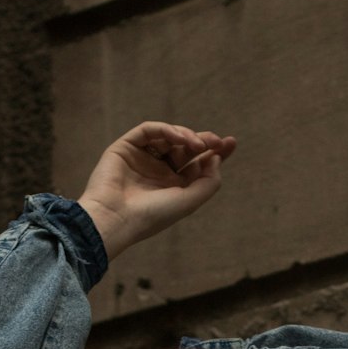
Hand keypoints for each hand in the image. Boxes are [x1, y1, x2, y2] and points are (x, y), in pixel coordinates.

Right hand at [77, 121, 235, 260]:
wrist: (116, 218)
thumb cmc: (151, 216)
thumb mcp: (188, 202)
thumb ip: (209, 183)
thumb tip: (217, 157)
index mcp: (172, 187)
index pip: (197, 164)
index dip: (215, 153)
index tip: (231, 143)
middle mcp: (158, 171)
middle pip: (186, 148)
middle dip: (204, 141)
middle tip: (218, 141)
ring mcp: (142, 158)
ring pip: (169, 137)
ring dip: (187, 137)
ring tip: (198, 145)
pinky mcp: (126, 147)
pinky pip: (149, 131)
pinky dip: (166, 130)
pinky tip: (179, 138)